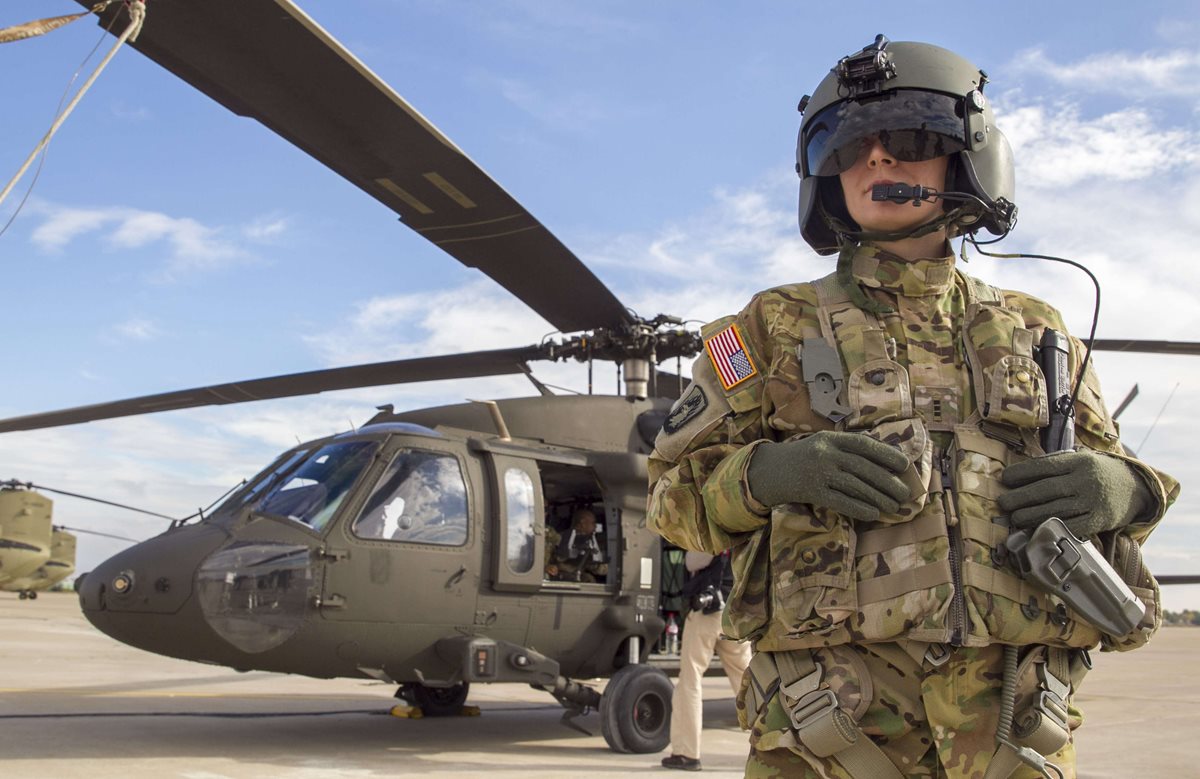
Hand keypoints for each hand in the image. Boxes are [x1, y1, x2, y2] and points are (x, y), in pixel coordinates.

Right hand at [747, 431, 910, 521]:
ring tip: (894, 507)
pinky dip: (859, 508)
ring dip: (878, 498)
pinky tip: (873, 514)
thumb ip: (848, 450)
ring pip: (855, 486)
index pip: (863, 444)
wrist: (769, 471)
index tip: (905, 464)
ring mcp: (818, 472)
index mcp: (831, 438)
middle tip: (906, 493)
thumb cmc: (804, 458)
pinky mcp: (811, 491)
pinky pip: (840, 502)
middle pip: (863, 467)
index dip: (886, 454)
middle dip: (888, 481)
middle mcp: (825, 453)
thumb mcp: (824, 445)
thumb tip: (886, 461)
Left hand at [998, 450, 1151, 536]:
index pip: (1046, 467)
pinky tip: (1039, 529)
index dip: (1023, 473)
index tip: (1005, 478)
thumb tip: (1020, 473)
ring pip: (1058, 509)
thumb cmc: (1098, 472)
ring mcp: (1094, 501)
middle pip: (1048, 489)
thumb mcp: (1081, 459)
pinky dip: (1055, 528)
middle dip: (1021, 496)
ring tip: (1015, 517)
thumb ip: (1056, 464)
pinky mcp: (1101, 520)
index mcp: (1080, 461)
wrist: (1137, 486)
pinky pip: (1074, 527)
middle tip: (1002, 502)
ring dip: (1032, 515)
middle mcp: (1086, 480)